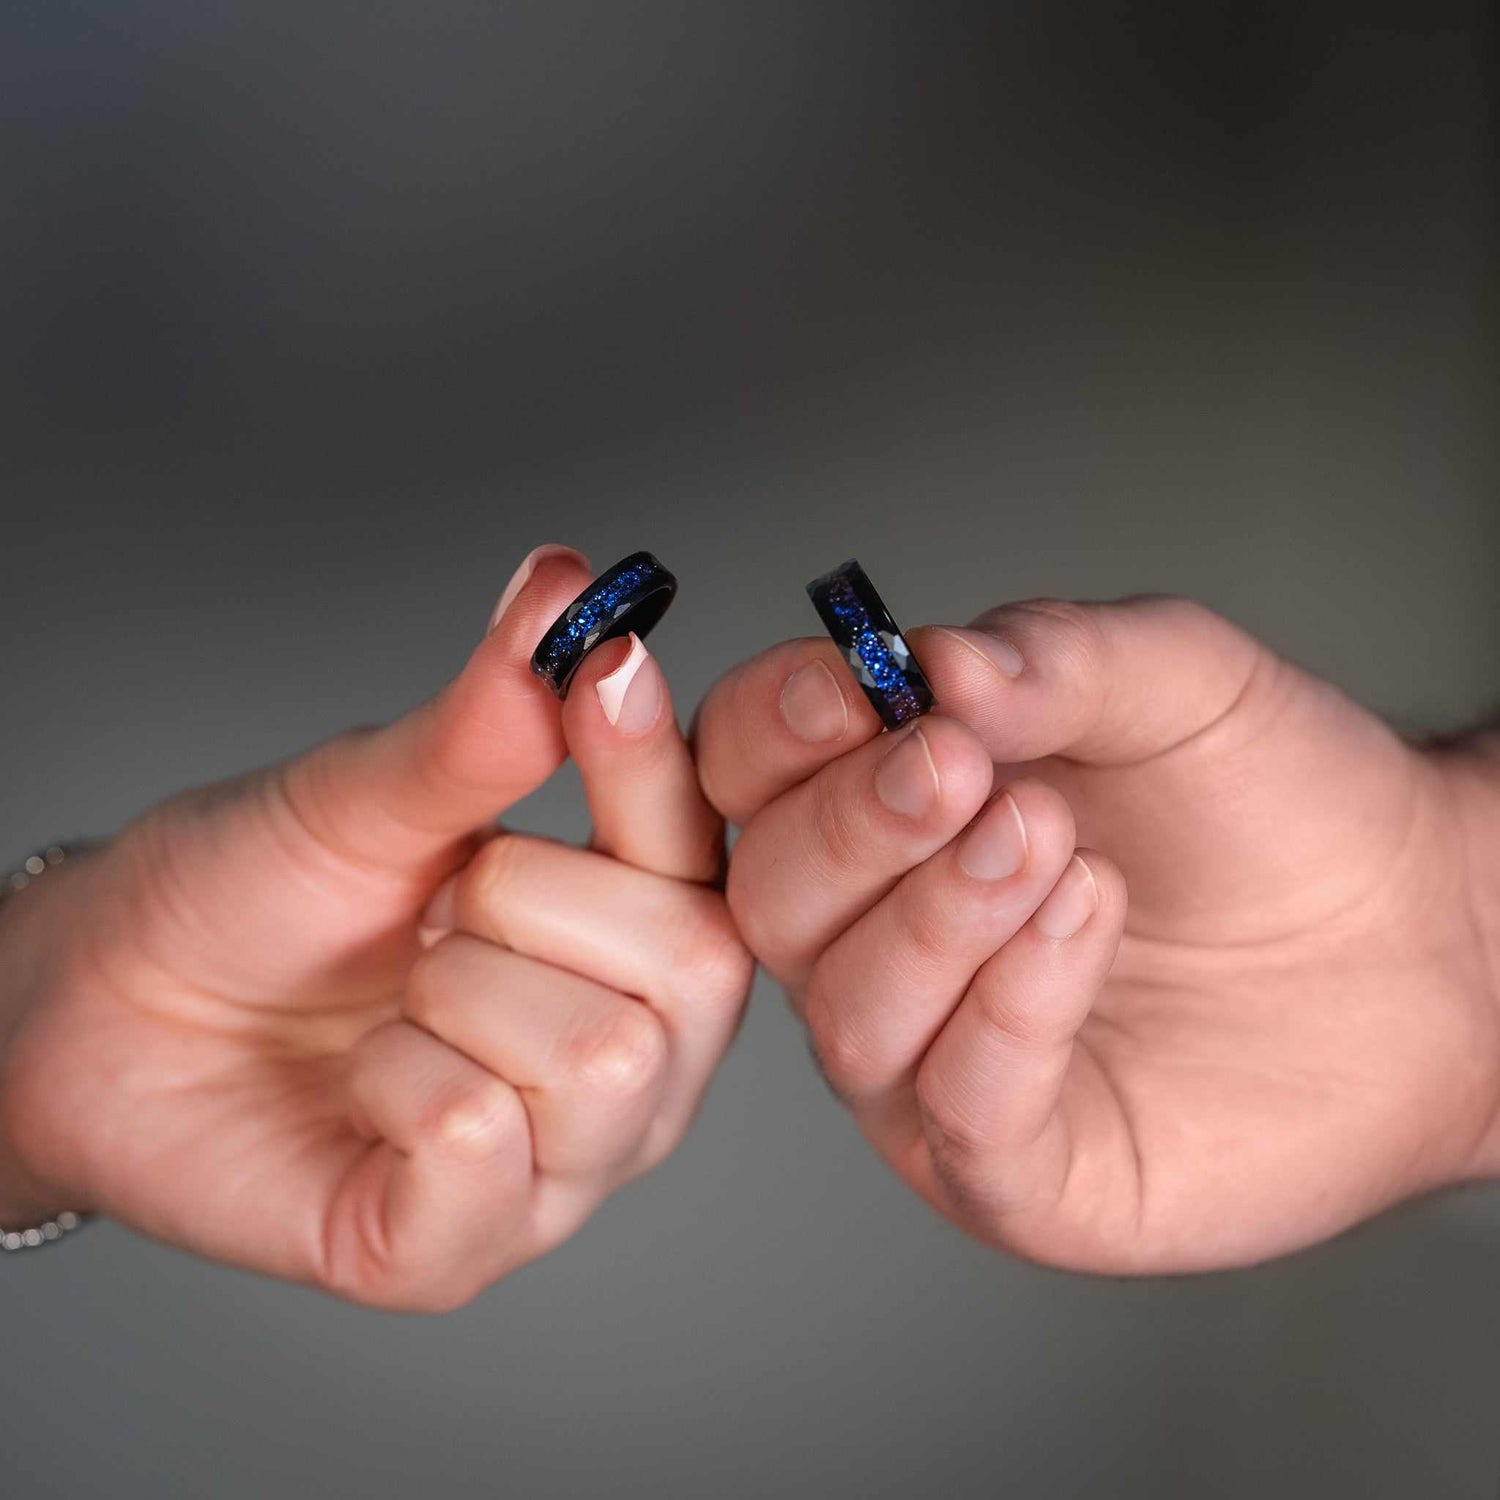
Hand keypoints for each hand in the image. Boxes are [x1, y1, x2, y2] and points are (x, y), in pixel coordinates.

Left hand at [0, 545, 750, 1308]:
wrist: (103, 1008)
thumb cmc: (251, 898)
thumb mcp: (373, 792)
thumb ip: (487, 712)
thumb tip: (568, 588)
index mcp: (631, 942)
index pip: (710, 850)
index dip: (658, 759)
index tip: (601, 664)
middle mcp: (633, 1061)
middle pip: (695, 970)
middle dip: (529, 901)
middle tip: (436, 910)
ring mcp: (559, 1167)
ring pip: (600, 1059)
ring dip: (456, 992)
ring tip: (397, 997)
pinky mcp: (459, 1250)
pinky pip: (482, 1138)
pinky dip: (395, 1080)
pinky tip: (365, 1082)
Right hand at [695, 596, 1499, 1271]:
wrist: (1425, 938)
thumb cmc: (1276, 804)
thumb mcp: (1174, 679)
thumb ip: (1050, 657)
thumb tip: (932, 663)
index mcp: (884, 812)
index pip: (750, 770)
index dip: (771, 730)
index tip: (847, 692)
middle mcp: (881, 938)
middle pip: (771, 894)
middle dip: (856, 828)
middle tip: (965, 773)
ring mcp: (934, 1058)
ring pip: (847, 1012)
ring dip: (940, 920)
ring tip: (1060, 848)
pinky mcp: (1015, 1167)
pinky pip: (956, 1110)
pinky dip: (1010, 1013)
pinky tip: (1087, 925)